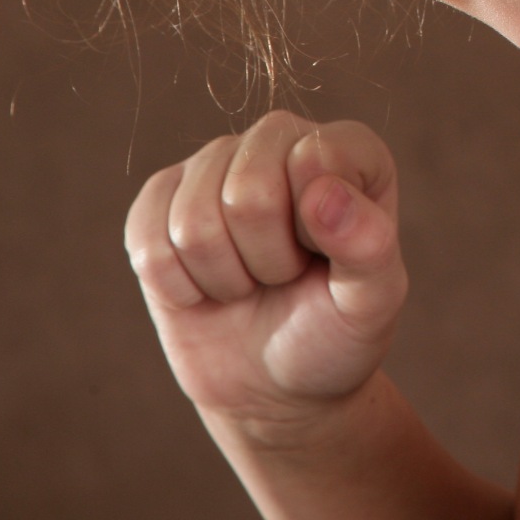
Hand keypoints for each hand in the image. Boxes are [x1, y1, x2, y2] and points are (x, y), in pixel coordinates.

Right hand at [124, 110, 408, 438]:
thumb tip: (323, 193)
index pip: (313, 159)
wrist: (275, 381)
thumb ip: (369, 245)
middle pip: (246, 193)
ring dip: (225, 277)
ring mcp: (214, 162)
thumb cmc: (333, 331)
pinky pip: (148, 245)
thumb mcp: (372, 303)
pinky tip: (209, 286)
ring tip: (252, 280)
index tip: (328, 256)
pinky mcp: (160, 198)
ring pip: (192, 224)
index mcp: (347, 148)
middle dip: (268, 260)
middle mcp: (279, 138)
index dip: (315, 229)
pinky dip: (180, 287)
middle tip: (286, 275)